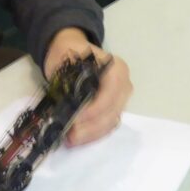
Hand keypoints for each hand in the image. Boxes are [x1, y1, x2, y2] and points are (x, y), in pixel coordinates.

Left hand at [43, 27, 132, 145]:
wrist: (71, 50)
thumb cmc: (69, 52)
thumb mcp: (66, 57)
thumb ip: (70, 77)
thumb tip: (68, 103)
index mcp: (116, 69)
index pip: (111, 92)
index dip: (95, 108)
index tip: (75, 119)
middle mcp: (123, 84)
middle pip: (113, 111)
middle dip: (91, 126)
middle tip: (70, 135)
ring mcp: (120, 99)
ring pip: (111, 122)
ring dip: (91, 134)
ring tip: (71, 139)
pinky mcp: (112, 110)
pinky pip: (107, 126)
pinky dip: (93, 134)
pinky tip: (77, 138)